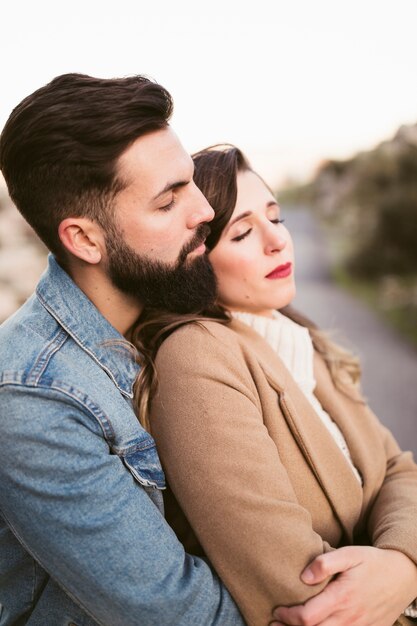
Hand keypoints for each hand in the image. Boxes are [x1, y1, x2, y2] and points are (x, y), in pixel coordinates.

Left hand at [270, 545, 416, 625]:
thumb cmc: (373, 562)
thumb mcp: (350, 554)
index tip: (277, 610)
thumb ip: (325, 563)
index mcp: (342, 597)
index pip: (307, 617)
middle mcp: (349, 618)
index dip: (288, 617)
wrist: (403, 575)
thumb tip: (304, 577)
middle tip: (274, 624)